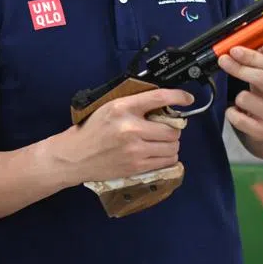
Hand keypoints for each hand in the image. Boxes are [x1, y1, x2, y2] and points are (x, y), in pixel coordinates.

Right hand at [54, 88, 191, 184]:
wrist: (75, 156)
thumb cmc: (93, 129)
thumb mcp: (110, 108)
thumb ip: (135, 105)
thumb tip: (164, 104)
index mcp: (122, 108)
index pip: (158, 97)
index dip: (178, 96)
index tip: (187, 98)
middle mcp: (130, 128)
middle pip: (172, 129)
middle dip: (173, 129)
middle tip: (166, 128)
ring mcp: (135, 150)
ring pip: (172, 147)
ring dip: (171, 144)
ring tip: (160, 142)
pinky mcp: (137, 166)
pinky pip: (166, 161)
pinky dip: (167, 157)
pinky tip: (157, 153)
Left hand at [219, 46, 262, 142]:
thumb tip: (256, 43)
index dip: (251, 56)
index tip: (234, 50)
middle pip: (261, 79)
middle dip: (239, 67)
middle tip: (224, 61)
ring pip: (245, 98)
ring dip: (238, 95)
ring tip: (244, 98)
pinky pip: (237, 118)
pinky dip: (232, 112)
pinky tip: (238, 110)